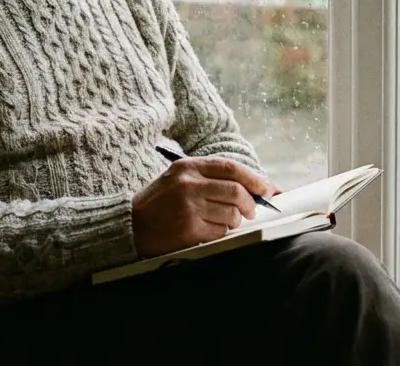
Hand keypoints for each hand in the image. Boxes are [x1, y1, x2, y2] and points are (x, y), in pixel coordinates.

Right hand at [131, 156, 275, 256]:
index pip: (231, 168)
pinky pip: (220, 232)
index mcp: (188, 167)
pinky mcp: (188, 230)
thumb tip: (254, 187)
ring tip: (224, 221)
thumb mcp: (179, 178)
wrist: (131, 225)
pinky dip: (221, 233)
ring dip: (234, 221)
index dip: (255, 179)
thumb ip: (211, 178)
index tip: (268, 188)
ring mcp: (188, 208)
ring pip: (231, 214)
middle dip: (250, 203)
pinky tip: (209, 230)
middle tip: (251, 211)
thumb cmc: (160, 202)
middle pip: (236, 192)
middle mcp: (188, 184)